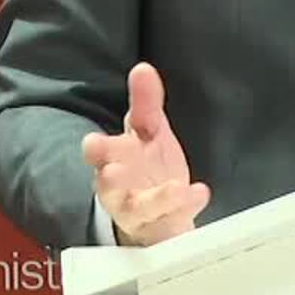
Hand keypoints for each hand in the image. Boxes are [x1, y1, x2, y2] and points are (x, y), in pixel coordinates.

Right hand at [81, 63, 210, 245]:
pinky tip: (200, 192)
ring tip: (174, 190)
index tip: (94, 144)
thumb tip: (143, 68)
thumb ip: (145, 101)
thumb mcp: (148, 130)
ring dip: (156, 200)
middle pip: (109, 186)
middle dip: (110, 180)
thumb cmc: (147, 167)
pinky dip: (187, 206)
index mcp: (112, 159)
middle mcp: (119, 188)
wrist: (159, 213)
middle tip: (113, 172)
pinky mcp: (161, 227)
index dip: (95, 149)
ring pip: (140, 209)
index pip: (98, 153)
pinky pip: (172, 219)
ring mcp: (140, 211)